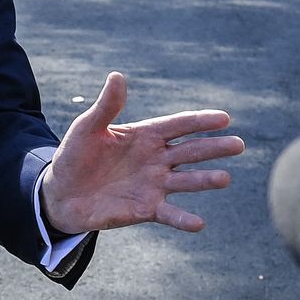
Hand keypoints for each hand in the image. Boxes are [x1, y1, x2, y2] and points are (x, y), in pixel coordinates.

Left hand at [39, 72, 242, 235]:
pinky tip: (199, 223)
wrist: (61, 193)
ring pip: (186, 181)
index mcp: (145, 135)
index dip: (200, 121)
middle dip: (214, 148)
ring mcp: (154, 184)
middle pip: (190, 151)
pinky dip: (183, 219)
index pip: (178, 125)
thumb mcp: (88, 128)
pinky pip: (169, 213)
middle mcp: (156, 159)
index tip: (224, 118)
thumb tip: (117, 76)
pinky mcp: (146, 209)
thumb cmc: (75, 156)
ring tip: (225, 178)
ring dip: (205, 180)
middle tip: (238, 144)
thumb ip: (106, 106)